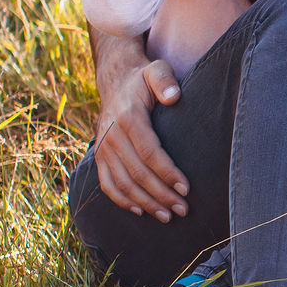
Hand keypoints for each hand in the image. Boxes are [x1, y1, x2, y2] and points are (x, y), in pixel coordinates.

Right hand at [95, 48, 188, 219]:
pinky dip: (122, 201)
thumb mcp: (156, 70)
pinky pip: (107, 184)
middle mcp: (112, 135)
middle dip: (162, 195)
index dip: (168, 173)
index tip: (187, 188)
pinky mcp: (99, 156)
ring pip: (123, 184)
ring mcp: (103, 148)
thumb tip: (173, 96)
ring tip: (167, 216)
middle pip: (138, 173)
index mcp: (128, 118)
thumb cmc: (143, 79)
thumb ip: (165, 80)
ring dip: (146, 203)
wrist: (115, 81)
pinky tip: (141, 211)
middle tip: (183, 210)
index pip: (150, 152)